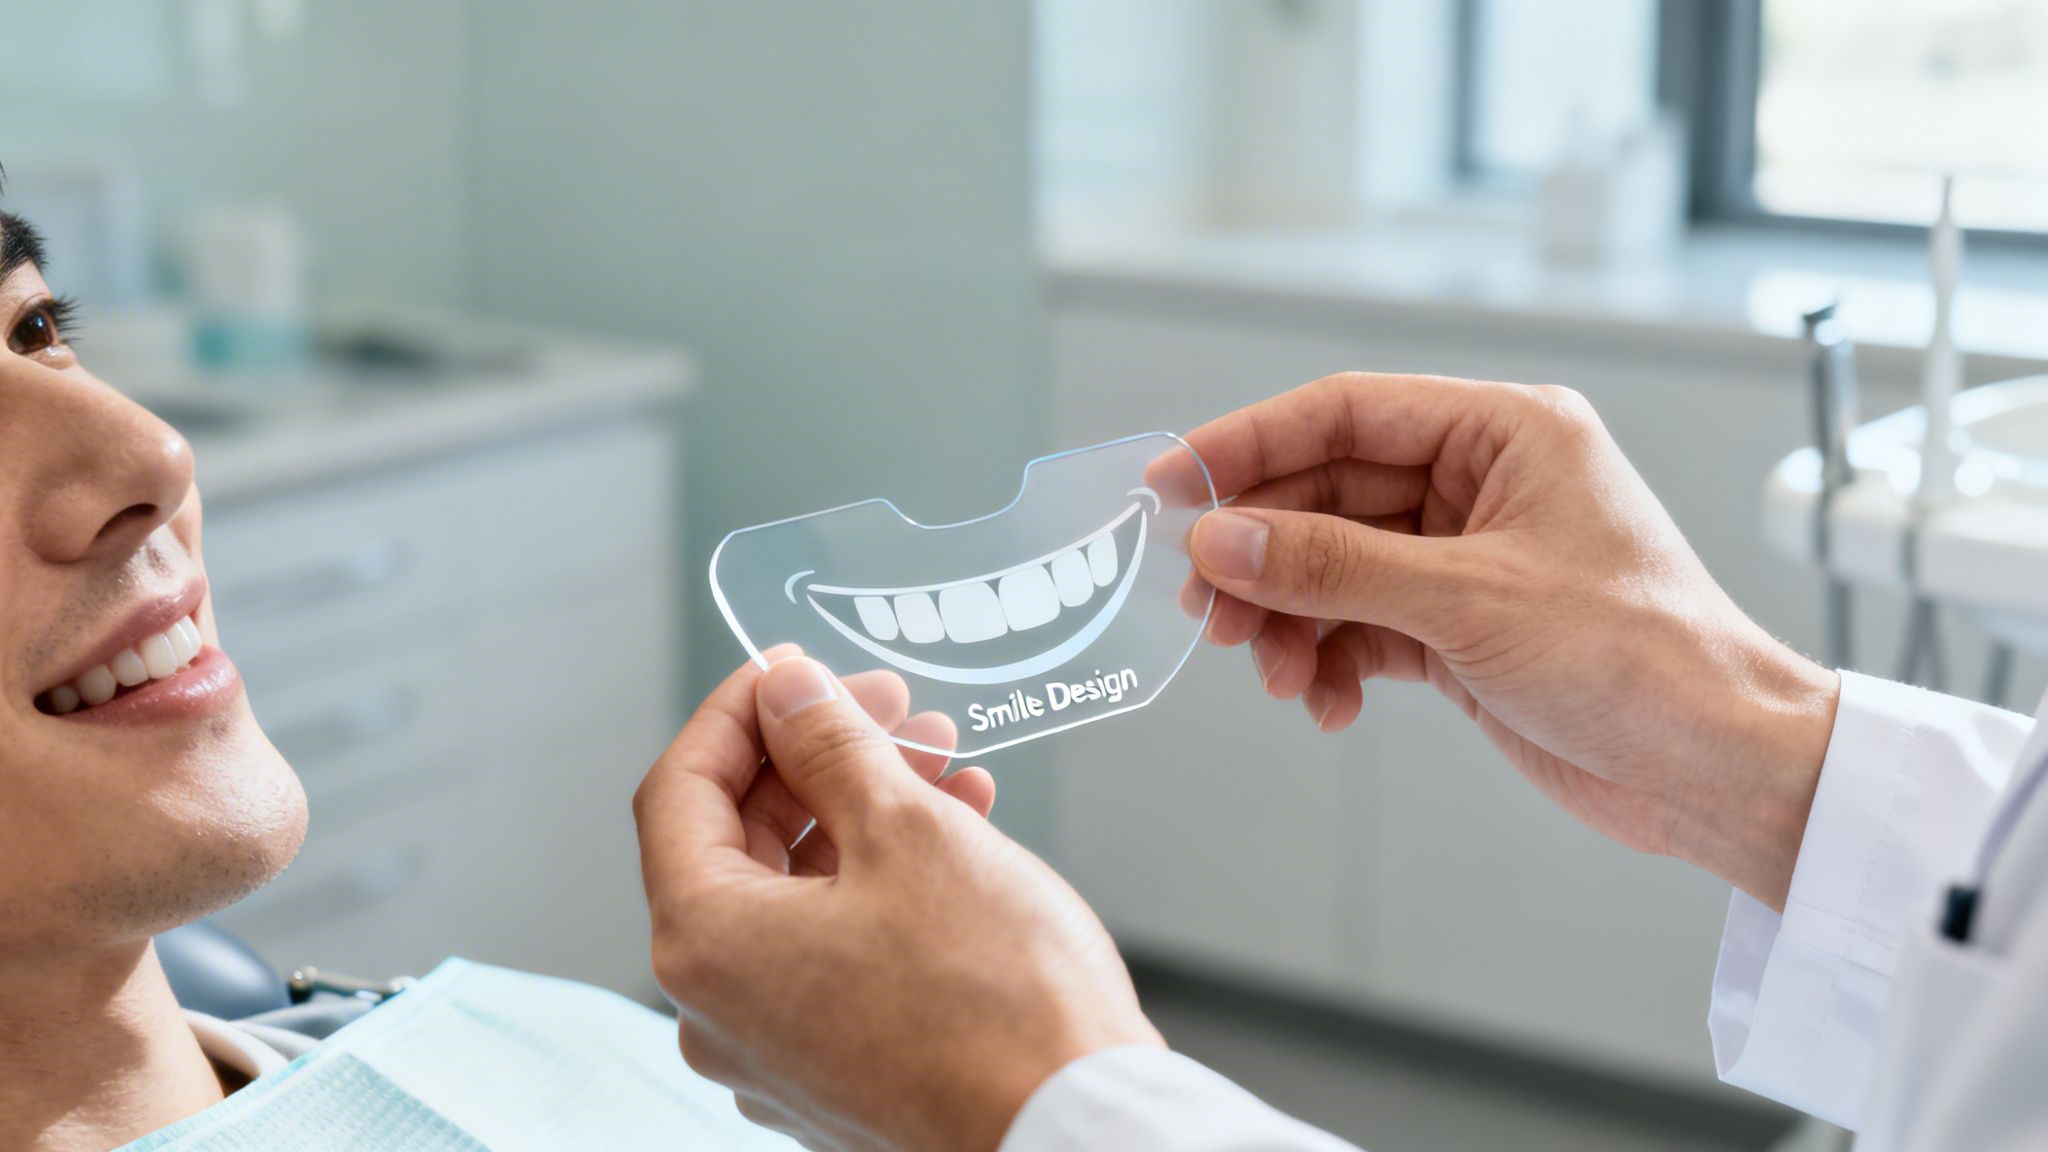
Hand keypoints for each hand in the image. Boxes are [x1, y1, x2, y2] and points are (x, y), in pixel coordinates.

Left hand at [634, 650, 1160, 1151]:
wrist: (1071, 1131)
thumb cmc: (996, 1002)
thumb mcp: (909, 830)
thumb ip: (830, 745)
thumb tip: (785, 692)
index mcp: (706, 945)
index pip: (679, 790)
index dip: (738, 712)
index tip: (794, 670)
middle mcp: (719, 1011)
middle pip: (737, 843)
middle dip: (818, 761)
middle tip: (892, 710)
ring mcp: (776, 1052)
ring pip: (796, 897)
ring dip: (863, 817)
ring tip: (946, 767)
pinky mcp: (836, 1073)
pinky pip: (833, 952)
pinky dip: (881, 886)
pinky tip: (956, 840)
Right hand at [1164, 373, 1838, 909]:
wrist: (1718, 769)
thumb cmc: (1640, 658)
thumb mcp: (1468, 601)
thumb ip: (1333, 566)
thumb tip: (1221, 539)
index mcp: (1505, 432)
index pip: (1344, 412)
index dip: (1247, 443)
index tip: (1170, 484)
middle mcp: (1482, 484)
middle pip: (1327, 495)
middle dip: (1263, 555)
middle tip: (1206, 608)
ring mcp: (1469, 559)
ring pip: (1334, 567)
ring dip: (1288, 619)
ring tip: (1270, 672)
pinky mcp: (1462, 629)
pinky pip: (1360, 626)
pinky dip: (1328, 662)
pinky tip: (1323, 704)